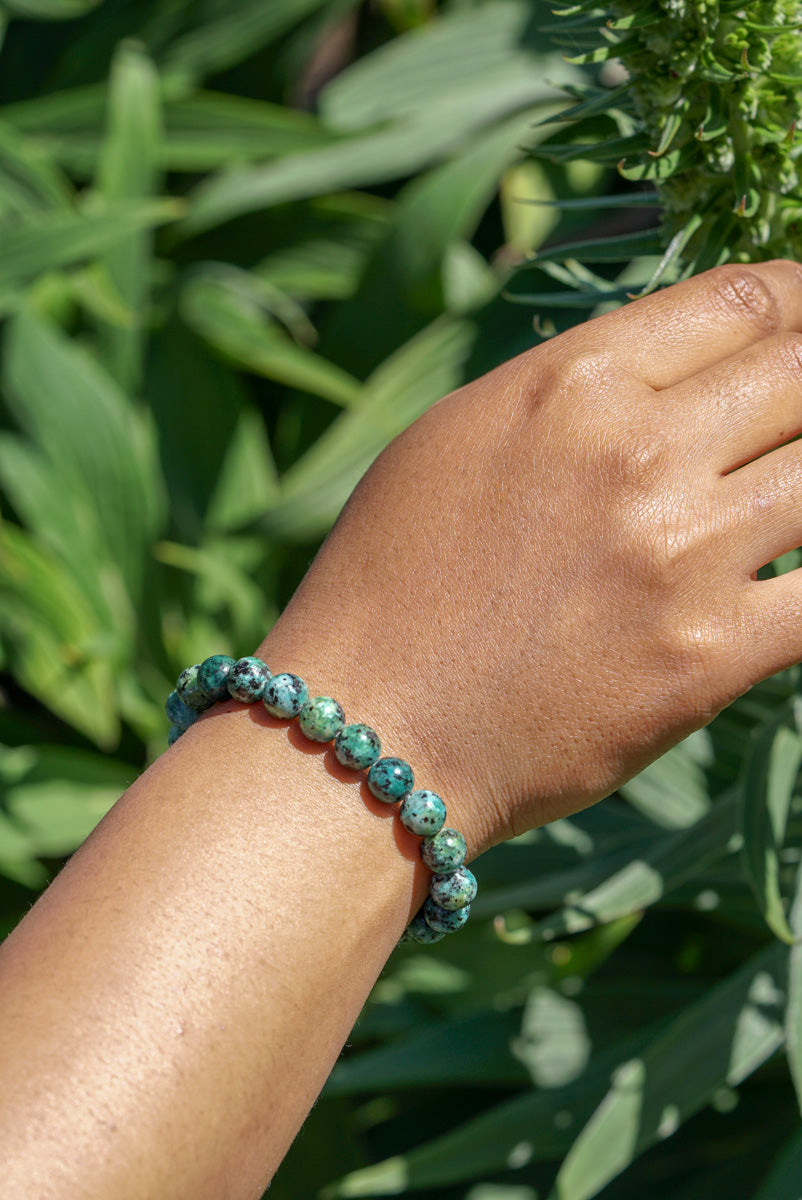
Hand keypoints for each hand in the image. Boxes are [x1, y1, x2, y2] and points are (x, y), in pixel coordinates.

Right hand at [262, 260, 801, 856]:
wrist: (369, 730)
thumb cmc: (386, 584)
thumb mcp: (453, 441)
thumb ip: (565, 393)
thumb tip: (661, 379)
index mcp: (570, 385)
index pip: (741, 301)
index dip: (799, 301)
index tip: (801, 326)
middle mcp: (639, 452)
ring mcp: (683, 556)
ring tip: (787, 496)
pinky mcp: (709, 658)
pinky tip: (794, 580)